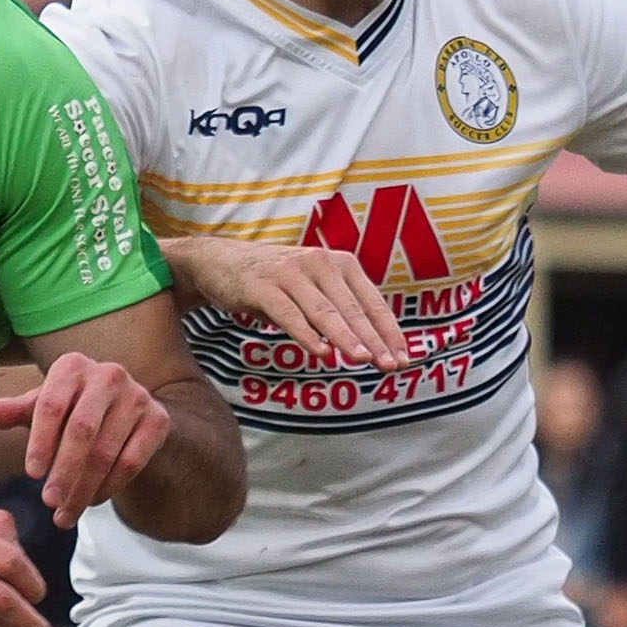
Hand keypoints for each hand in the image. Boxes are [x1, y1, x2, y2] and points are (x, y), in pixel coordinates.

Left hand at [0, 351, 169, 529]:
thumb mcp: (39, 411)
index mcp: (72, 366)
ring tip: (66, 515)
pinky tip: (92, 502)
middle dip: (64, 471)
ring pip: (107, 451)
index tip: (31, 474)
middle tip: (49, 503)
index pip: (52, 404)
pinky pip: (132, 461)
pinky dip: (110, 487)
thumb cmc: (71, 412)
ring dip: (85, 489)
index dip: (40, 441)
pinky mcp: (158, 419)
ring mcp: (137, 396)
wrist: (124, 416)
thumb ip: (13, 413)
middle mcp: (108, 374)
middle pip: (82, 430)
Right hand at [163, 231, 409, 373]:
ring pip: (325, 311)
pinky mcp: (263, 286)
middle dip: (375, 340)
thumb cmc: (275, 280)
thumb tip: (373, 344)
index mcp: (340, 264)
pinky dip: (307, 334)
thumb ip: (340, 308)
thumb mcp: (313, 287)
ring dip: (345, 337)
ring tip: (362, 359)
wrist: (220, 261)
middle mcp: (320, 263)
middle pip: (353, 309)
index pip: (373, 303)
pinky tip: (322, 352)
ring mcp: (291, 273)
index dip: (390, 332)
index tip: (405, 358)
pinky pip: (289, 314)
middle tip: (391, 365)